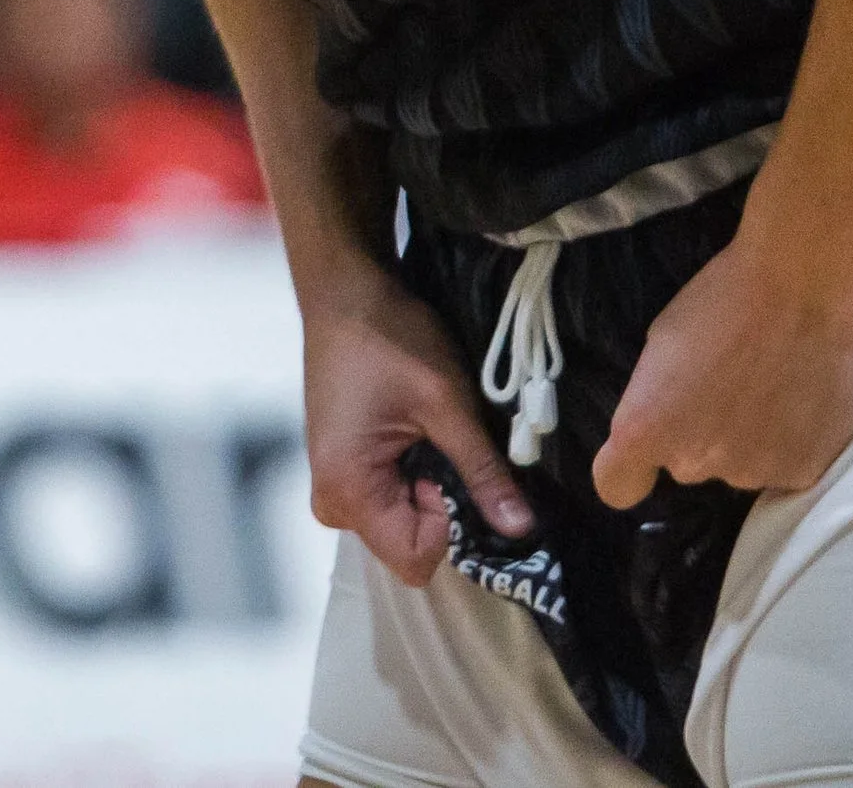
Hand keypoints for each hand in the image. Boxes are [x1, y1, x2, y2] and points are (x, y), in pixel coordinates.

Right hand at [302, 263, 535, 585]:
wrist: (346, 293)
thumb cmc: (391, 338)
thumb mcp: (447, 402)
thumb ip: (483, 470)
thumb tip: (521, 529)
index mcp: (348, 491)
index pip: (414, 559)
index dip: (449, 524)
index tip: (450, 465)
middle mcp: (331, 502)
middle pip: (405, 545)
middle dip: (441, 506)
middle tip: (446, 443)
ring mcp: (333, 486)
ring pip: (400, 522)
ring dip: (429, 489)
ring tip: (429, 431)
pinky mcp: (341, 469)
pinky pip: (387, 498)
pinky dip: (413, 476)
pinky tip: (414, 430)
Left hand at [593, 235, 852, 508]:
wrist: (809, 279)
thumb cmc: (727, 292)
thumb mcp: (665, 338)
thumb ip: (660, 396)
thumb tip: (675, 419)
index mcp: (648, 428)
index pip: (616, 484)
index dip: (633, 468)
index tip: (655, 439)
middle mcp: (694, 463)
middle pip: (689, 462)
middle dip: (703, 432)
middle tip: (733, 381)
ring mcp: (752, 475)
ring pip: (742, 464)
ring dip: (752, 436)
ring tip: (778, 380)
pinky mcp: (804, 473)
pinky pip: (788, 464)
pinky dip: (796, 439)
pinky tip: (809, 395)